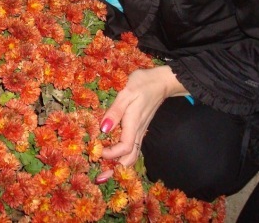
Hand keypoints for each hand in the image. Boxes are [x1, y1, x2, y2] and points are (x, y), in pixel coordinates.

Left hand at [95, 65, 185, 183]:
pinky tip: (113, 156)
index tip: (97, 152)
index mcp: (134, 123)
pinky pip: (132, 148)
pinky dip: (122, 156)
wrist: (161, 81)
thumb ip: (115, 111)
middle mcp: (138, 131)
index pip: (124, 148)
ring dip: (119, 165)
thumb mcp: (126, 92)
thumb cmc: (143, 83)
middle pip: (130, 159)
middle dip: (115, 169)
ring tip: (104, 171)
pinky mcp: (140, 129)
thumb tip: (103, 129)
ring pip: (132, 155)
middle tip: (99, 176)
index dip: (111, 154)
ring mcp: (140, 131)